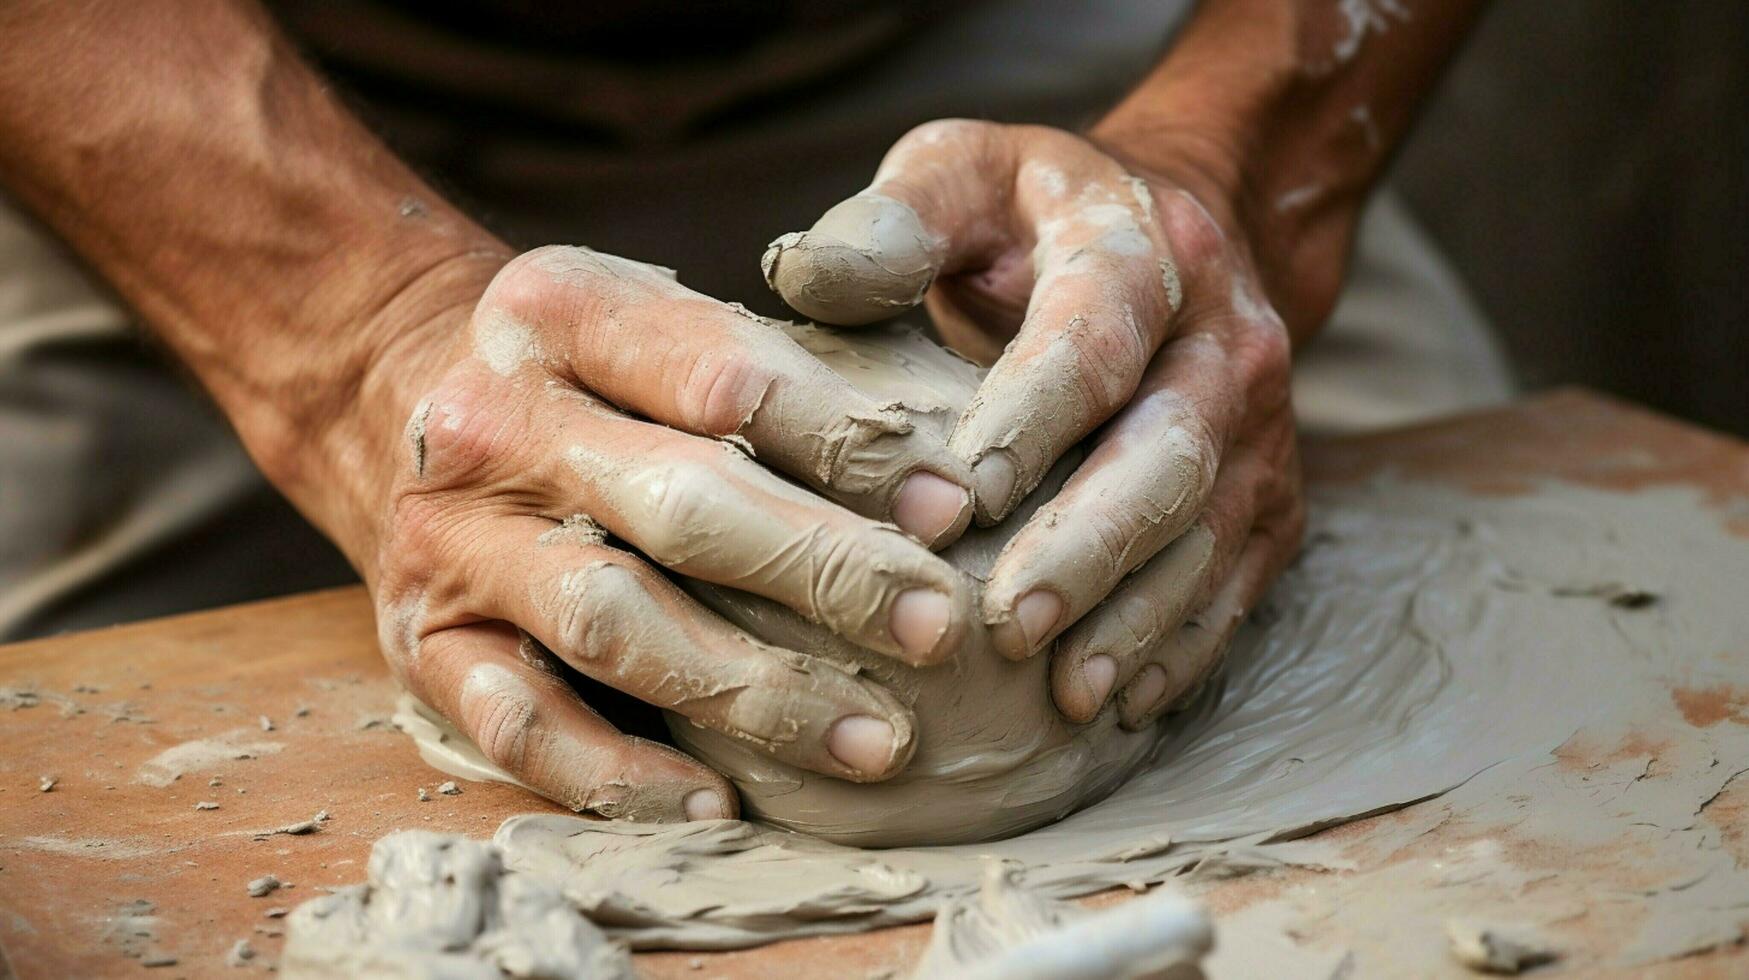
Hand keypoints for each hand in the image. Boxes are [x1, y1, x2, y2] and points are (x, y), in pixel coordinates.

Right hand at [336, 245, 985, 819]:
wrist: (389, 395)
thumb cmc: (586, 373)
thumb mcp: (655, 317)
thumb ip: (775, 364)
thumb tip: (945, 474)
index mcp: (562, 312)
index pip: (722, 376)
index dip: (847, 444)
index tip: (954, 506)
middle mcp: (494, 422)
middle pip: (681, 506)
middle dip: (826, 572)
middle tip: (939, 625)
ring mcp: (453, 541)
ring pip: (614, 623)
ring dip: (754, 690)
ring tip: (873, 738)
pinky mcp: (425, 646)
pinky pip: (524, 726)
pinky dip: (620, 776)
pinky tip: (720, 801)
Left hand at [764, 119, 1311, 729]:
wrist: (1183, 226)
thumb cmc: (1031, 218)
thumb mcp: (959, 175)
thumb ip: (892, 222)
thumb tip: (804, 276)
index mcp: (1137, 248)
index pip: (1093, 337)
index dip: (1032, 419)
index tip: (958, 499)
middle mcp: (1221, 337)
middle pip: (1171, 450)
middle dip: (1091, 544)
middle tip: (1011, 624)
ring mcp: (1259, 423)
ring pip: (1213, 530)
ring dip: (1141, 617)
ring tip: (1068, 695)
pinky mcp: (1270, 492)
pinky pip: (1239, 579)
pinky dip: (1184, 646)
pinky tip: (1121, 703)